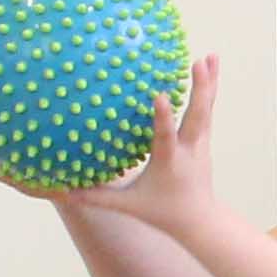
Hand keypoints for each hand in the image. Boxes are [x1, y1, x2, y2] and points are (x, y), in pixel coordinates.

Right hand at [92, 50, 223, 229]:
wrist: (198, 220)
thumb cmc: (160, 212)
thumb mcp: (127, 206)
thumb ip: (97, 197)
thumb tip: (65, 191)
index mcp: (169, 162)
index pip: (165, 137)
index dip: (163, 116)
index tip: (161, 94)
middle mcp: (189, 149)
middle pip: (196, 116)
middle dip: (199, 90)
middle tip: (197, 62)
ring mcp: (200, 143)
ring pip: (206, 108)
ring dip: (209, 82)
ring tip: (210, 55)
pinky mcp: (204, 139)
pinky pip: (208, 109)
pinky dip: (210, 87)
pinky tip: (211, 66)